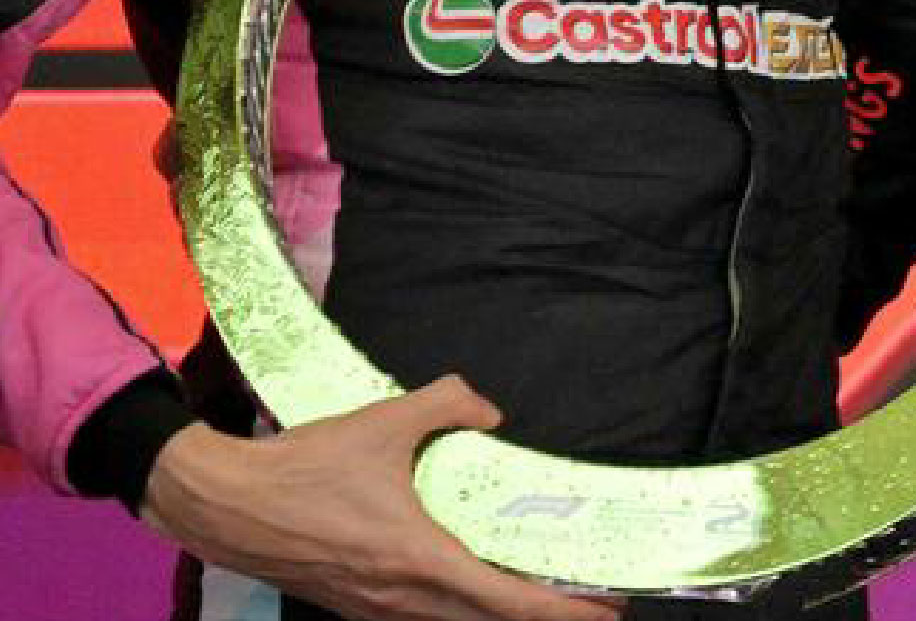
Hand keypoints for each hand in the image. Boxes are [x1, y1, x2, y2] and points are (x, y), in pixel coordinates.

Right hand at [141, 375, 620, 620]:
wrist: (222, 502)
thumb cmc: (303, 466)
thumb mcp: (383, 421)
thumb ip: (449, 403)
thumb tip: (490, 412)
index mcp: (418, 560)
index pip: (506, 601)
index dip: (561, 612)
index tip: (605, 612)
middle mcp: (400, 598)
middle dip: (540, 617)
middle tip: (586, 602)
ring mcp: (373, 610)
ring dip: (493, 613)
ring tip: (533, 592)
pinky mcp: (352, 608)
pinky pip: (418, 618)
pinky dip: (454, 609)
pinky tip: (468, 586)